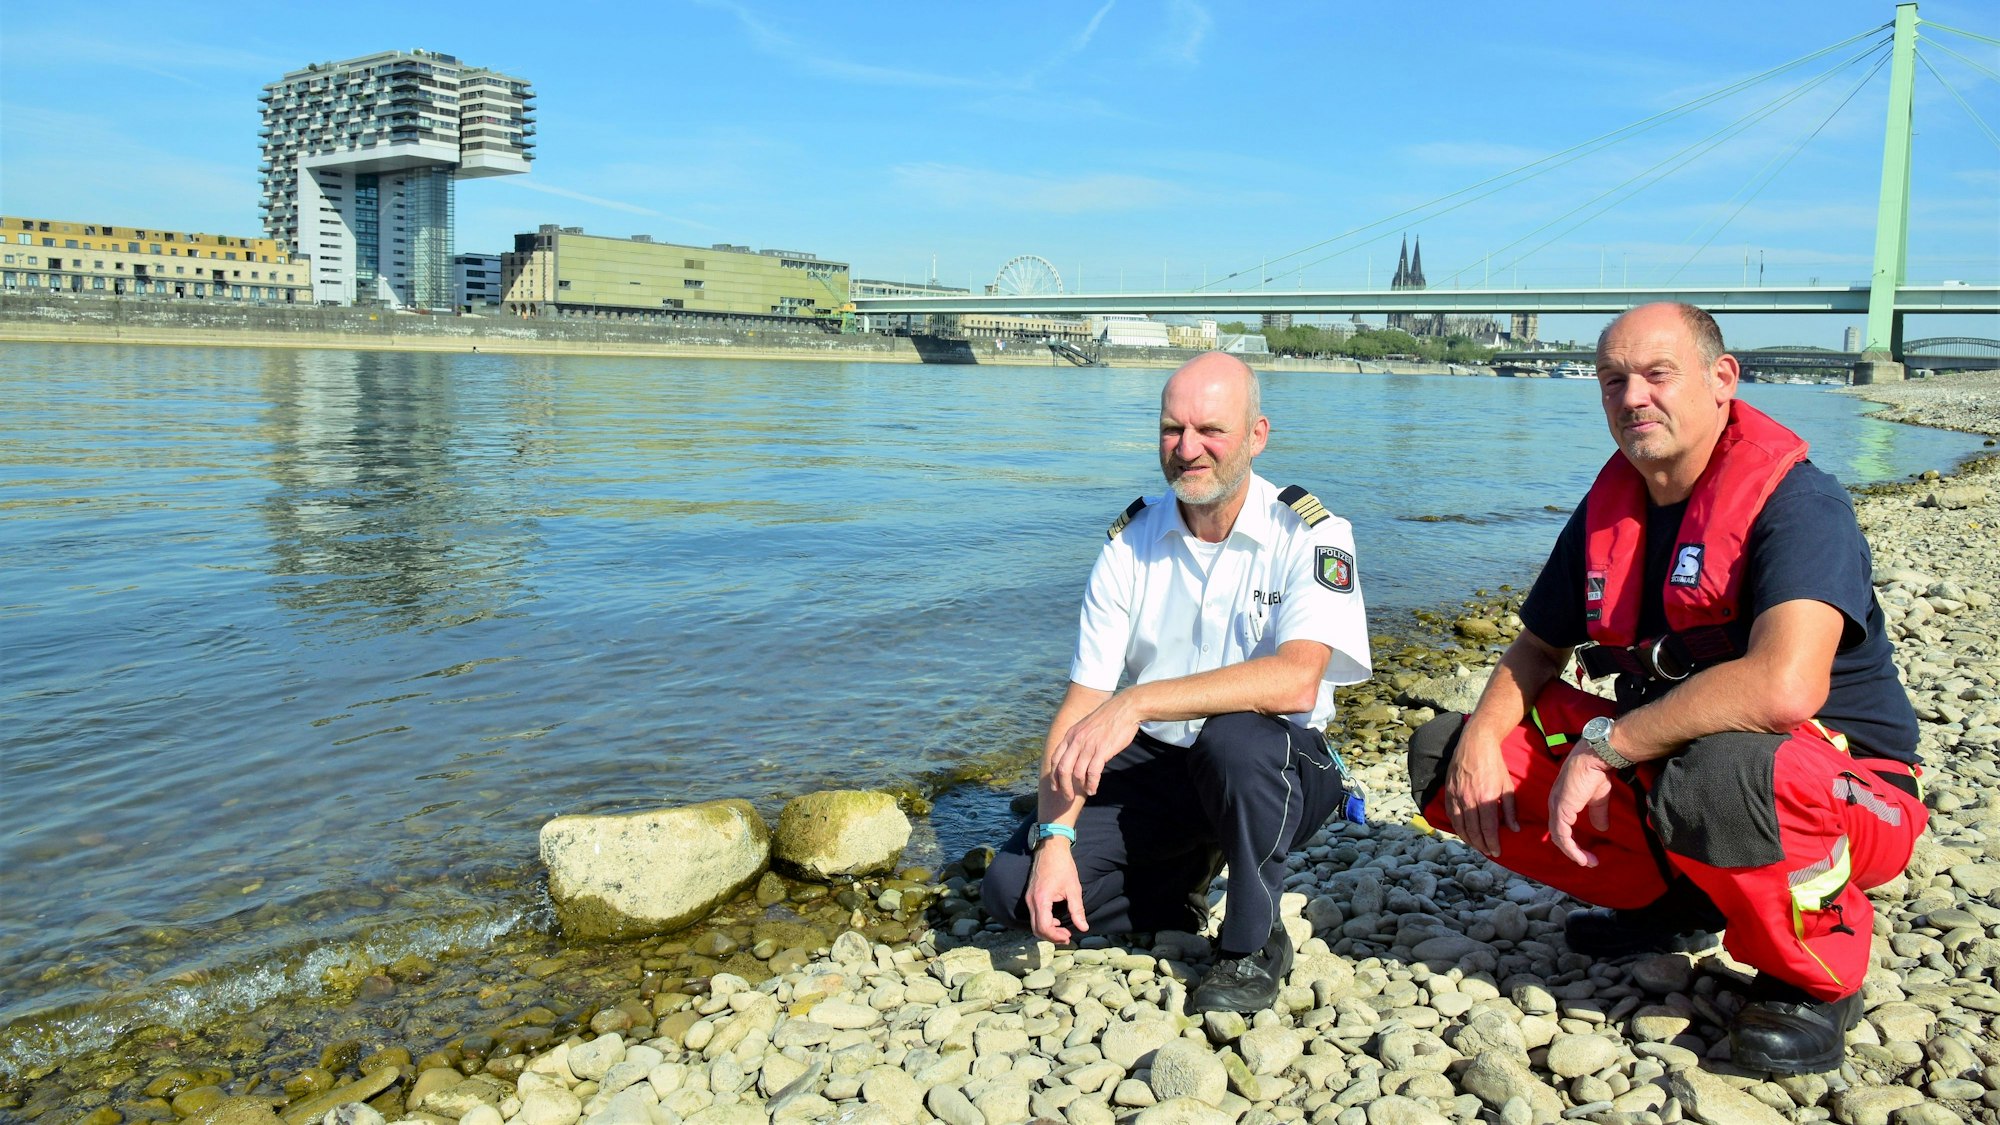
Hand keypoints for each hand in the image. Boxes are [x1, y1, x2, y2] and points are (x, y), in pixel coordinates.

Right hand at [1023, 840, 1087, 942]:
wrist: (1050, 848)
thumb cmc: (1062, 866)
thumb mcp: (1073, 888)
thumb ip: (1077, 910)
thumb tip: (1083, 928)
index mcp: (1041, 900)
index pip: (1044, 927)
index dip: (1056, 936)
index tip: (1068, 936)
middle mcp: (1031, 901)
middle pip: (1036, 929)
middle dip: (1051, 937)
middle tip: (1067, 937)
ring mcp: (1028, 899)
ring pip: (1034, 924)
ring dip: (1048, 931)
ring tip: (1063, 930)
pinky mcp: (1030, 896)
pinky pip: (1034, 916)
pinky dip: (1043, 923)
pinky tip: (1056, 920)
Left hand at [1047, 693, 1138, 800]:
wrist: (1125, 708)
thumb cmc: (1108, 718)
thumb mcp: (1086, 726)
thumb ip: (1078, 739)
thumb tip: (1075, 755)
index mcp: (1070, 735)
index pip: (1055, 759)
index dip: (1054, 776)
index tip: (1055, 787)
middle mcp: (1076, 740)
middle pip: (1062, 769)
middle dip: (1063, 786)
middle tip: (1067, 797)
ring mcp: (1088, 745)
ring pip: (1076, 773)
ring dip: (1079, 787)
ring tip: (1086, 792)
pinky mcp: (1102, 750)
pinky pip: (1092, 773)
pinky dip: (1091, 784)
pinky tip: (1093, 789)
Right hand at [1441, 728, 1517, 856]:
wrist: (1475, 744)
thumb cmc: (1494, 764)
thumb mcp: (1507, 786)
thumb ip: (1510, 809)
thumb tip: (1514, 829)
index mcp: (1486, 798)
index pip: (1488, 829)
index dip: (1492, 843)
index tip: (1497, 852)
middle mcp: (1469, 799)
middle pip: (1473, 831)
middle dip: (1481, 845)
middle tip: (1488, 852)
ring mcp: (1456, 796)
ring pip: (1460, 826)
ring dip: (1469, 839)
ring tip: (1477, 846)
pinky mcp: (1448, 792)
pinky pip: (1451, 816)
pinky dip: (1457, 828)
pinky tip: (1464, 833)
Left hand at [1548, 749, 1615, 867]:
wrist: (1595, 759)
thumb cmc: (1596, 773)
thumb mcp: (1598, 799)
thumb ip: (1597, 813)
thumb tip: (1601, 829)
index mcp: (1561, 801)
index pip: (1561, 826)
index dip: (1572, 841)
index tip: (1586, 852)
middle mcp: (1555, 805)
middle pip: (1558, 834)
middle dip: (1573, 850)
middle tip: (1588, 861)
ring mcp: (1556, 808)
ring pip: (1559, 838)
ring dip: (1574, 853)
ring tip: (1587, 862)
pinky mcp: (1562, 810)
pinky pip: (1563, 836)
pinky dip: (1571, 849)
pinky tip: (1582, 857)